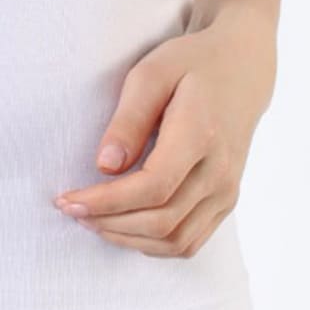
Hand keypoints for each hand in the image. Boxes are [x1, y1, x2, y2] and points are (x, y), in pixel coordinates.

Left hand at [53, 9, 275, 258]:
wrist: (241, 69)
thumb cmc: (190, 64)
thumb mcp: (151, 73)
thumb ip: (128, 119)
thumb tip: (105, 167)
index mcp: (201, 134)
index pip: (152, 187)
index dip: (106, 202)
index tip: (68, 199)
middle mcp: (220, 171)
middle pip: (162, 221)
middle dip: (109, 222)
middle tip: (71, 209)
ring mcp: (228, 191)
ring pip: (176, 241)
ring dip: (128, 238)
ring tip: (92, 220)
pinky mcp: (227, 201)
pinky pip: (190, 241)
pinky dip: (153, 244)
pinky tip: (124, 226)